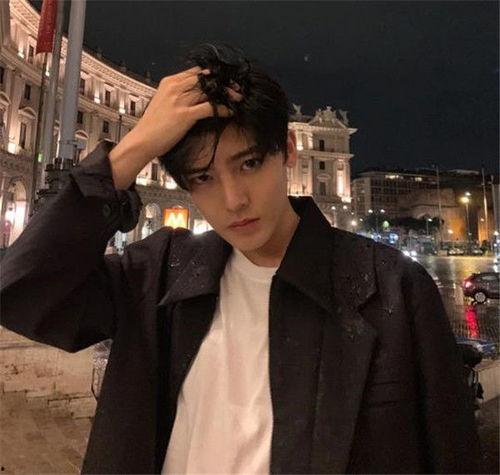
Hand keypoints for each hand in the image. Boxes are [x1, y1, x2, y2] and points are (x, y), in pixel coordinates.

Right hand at [120, 66, 242, 160]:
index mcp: (169, 82)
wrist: (143, 140)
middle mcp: (175, 88)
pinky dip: (222, 109)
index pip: (196, 71)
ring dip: (226, 94)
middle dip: (223, 81)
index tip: (225, 79)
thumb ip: (177, 95)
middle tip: (237, 87)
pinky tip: (230, 112)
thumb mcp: (163, 102)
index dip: (213, 74)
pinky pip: (209, 108)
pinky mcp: (185, 115)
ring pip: (209, 91)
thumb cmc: (153, 125)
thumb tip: (196, 94)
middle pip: (205, 78)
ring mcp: (180, 100)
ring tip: (238, 98)